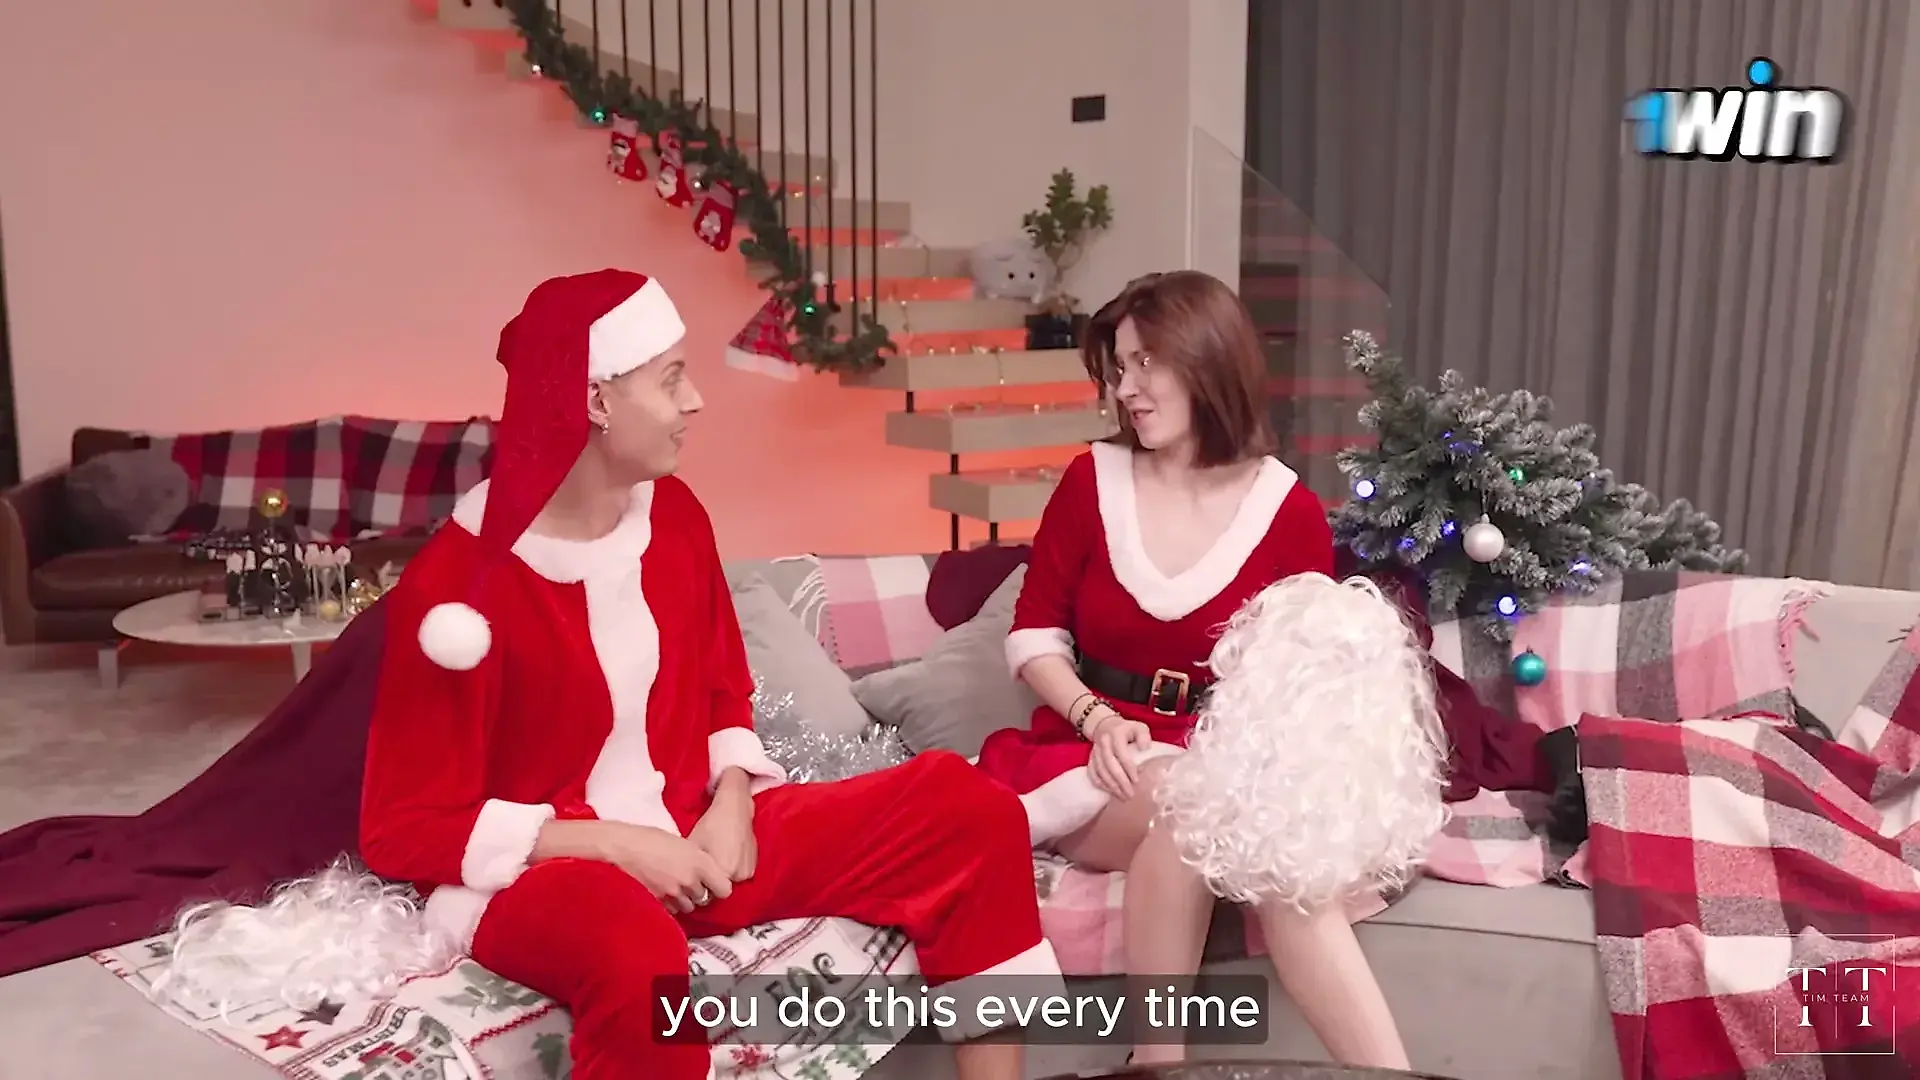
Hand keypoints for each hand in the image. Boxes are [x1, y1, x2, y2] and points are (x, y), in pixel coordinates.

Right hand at [594, 821, 734, 913]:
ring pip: (688, 907)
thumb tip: (704, 871)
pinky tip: (661, 892)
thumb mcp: (682, 843)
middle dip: (698, 892)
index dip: (720, 887)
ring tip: (673, 886)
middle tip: (687, 882)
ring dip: (684, 900)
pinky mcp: (658, 902)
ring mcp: (673, 893)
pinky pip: (671, 910)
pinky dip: (669, 904)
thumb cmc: (649, 838)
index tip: (714, 883)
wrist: (621, 847)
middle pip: (704, 898)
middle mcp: (690, 880)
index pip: (725, 888)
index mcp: (700, 862)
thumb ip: (697, 859)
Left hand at [689, 783, 757, 882]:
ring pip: (731, 882)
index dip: (701, 887)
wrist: (735, 808)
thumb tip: (684, 883)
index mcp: (723, 873)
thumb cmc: (711, 826)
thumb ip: (690, 870)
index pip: (708, 894)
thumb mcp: (693, 847)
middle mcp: (739, 876)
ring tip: (717, 860)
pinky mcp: (755, 864)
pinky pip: (740, 873)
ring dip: (724, 876)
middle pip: (720, 889)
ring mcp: (749, 871)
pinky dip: (734, 869)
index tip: (696, 878)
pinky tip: (727, 855)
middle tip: (706, 868)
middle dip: (712, 882)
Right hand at [1086, 709, 1154, 799]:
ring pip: (1100, 771)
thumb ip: (1144, 736)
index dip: (1128, 768)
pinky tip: (1110, 792)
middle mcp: (1103, 743)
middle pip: (1110, 765)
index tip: (1136, 781)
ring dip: (1111, 786)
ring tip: (1122, 797)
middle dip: (1120, 782)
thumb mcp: (1139, 727)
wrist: (1105, 725)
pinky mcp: (1090, 758)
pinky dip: (1100, 784)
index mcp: (1116, 734)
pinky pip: (1093, 773)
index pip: (1121, 754)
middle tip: (1130, 795)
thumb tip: (1144, 748)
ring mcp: (1095, 751)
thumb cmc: (1126, 730)